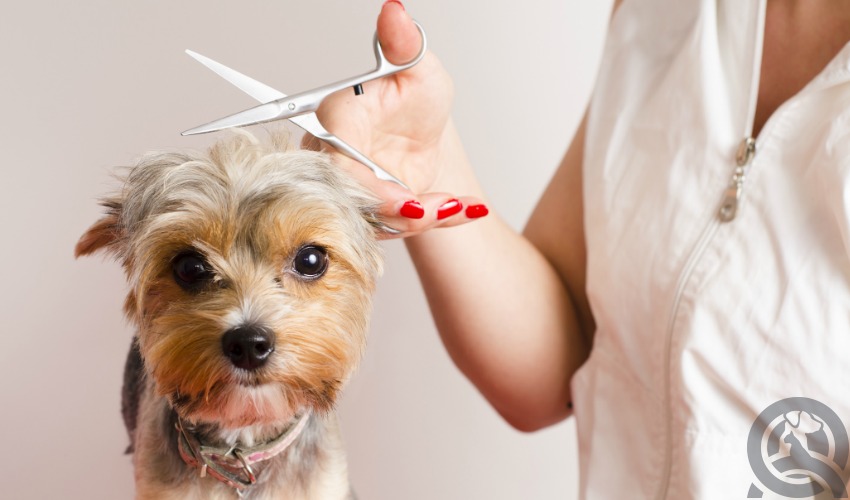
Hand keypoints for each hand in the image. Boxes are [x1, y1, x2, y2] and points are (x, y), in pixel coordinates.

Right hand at [302, 0, 487, 238]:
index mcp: (337, 121)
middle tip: (441, 207)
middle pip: (354, 199)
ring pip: (376, 220)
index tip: (408, 198)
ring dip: (422, 218)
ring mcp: (352, 190)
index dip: (369, 185)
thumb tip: (395, 10)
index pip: (337, 160)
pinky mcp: (373, 213)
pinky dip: (437, 221)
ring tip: (457, 204)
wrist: (426, 134)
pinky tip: (465, 209)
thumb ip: (405, 44)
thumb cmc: (414, 101)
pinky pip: (399, 227)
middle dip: (400, 210)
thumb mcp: (419, 70)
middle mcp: (335, 160)